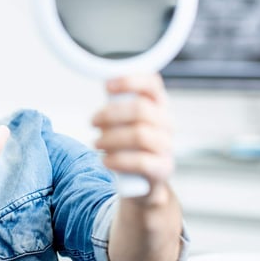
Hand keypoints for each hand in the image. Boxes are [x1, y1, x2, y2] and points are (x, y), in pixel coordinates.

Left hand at [91, 73, 173, 191]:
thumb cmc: (130, 144)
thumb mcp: (125, 121)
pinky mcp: (163, 168)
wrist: (143, 179)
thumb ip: (118, 105)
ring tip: (97, 143)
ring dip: (111, 138)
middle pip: (140, 109)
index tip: (107, 86)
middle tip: (93, 121)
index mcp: (158, 105)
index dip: (130, 81)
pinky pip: (141, 161)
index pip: (152, 83)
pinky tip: (106, 160)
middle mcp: (166, 122)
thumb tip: (104, 89)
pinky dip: (118, 160)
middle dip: (111, 114)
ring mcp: (167, 145)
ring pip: (139, 135)